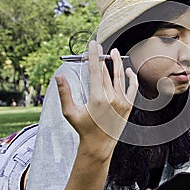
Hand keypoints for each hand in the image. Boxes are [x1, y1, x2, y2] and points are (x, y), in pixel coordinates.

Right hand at [56, 41, 137, 157]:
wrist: (99, 145)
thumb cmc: (83, 128)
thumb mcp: (70, 112)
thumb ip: (64, 93)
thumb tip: (58, 77)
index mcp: (97, 98)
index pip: (95, 71)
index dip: (94, 56)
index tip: (94, 44)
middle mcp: (111, 98)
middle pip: (106, 72)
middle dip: (102, 58)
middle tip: (100, 47)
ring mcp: (122, 102)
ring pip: (119, 77)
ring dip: (116, 63)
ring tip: (114, 52)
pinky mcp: (128, 106)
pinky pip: (132, 88)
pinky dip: (130, 78)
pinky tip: (127, 69)